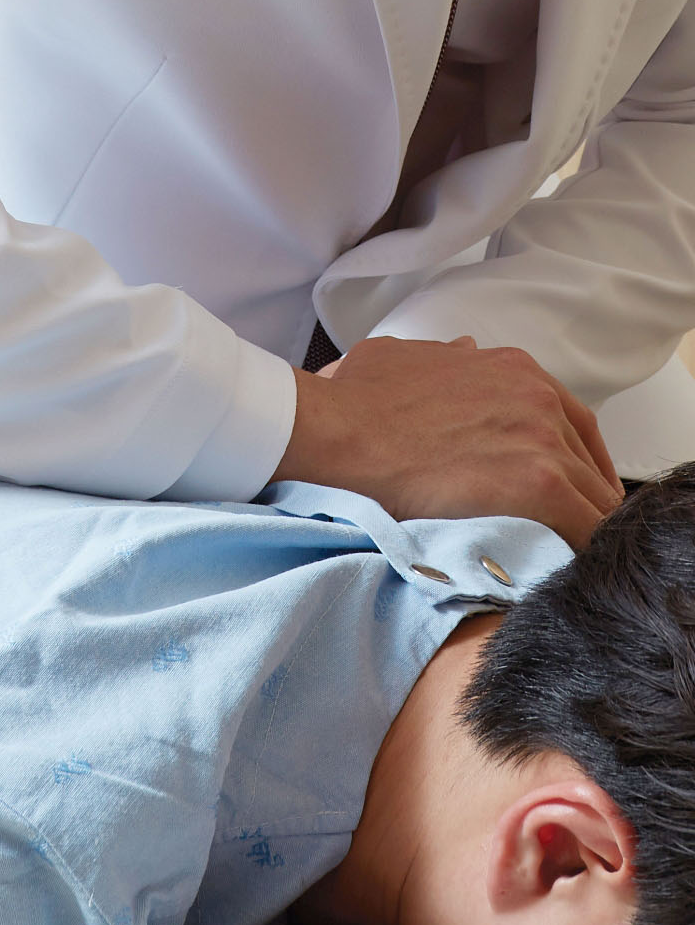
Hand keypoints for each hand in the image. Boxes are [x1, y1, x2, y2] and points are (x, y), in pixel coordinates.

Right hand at [271, 335, 623, 546]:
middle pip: (588, 463)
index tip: (564, 492)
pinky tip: (556, 571)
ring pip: (592, 498)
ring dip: (576, 529)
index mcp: (513, 371)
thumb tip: (460, 353)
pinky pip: (582, 527)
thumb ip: (445, 359)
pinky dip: (574, 550)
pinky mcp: (536, 483)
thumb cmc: (353, 402)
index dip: (570, 464)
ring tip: (556, 561)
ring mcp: (542, 439)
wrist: (332, 432)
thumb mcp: (403, 357)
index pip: (572, 424)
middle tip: (559, 534)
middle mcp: (538, 398)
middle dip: (577, 498)